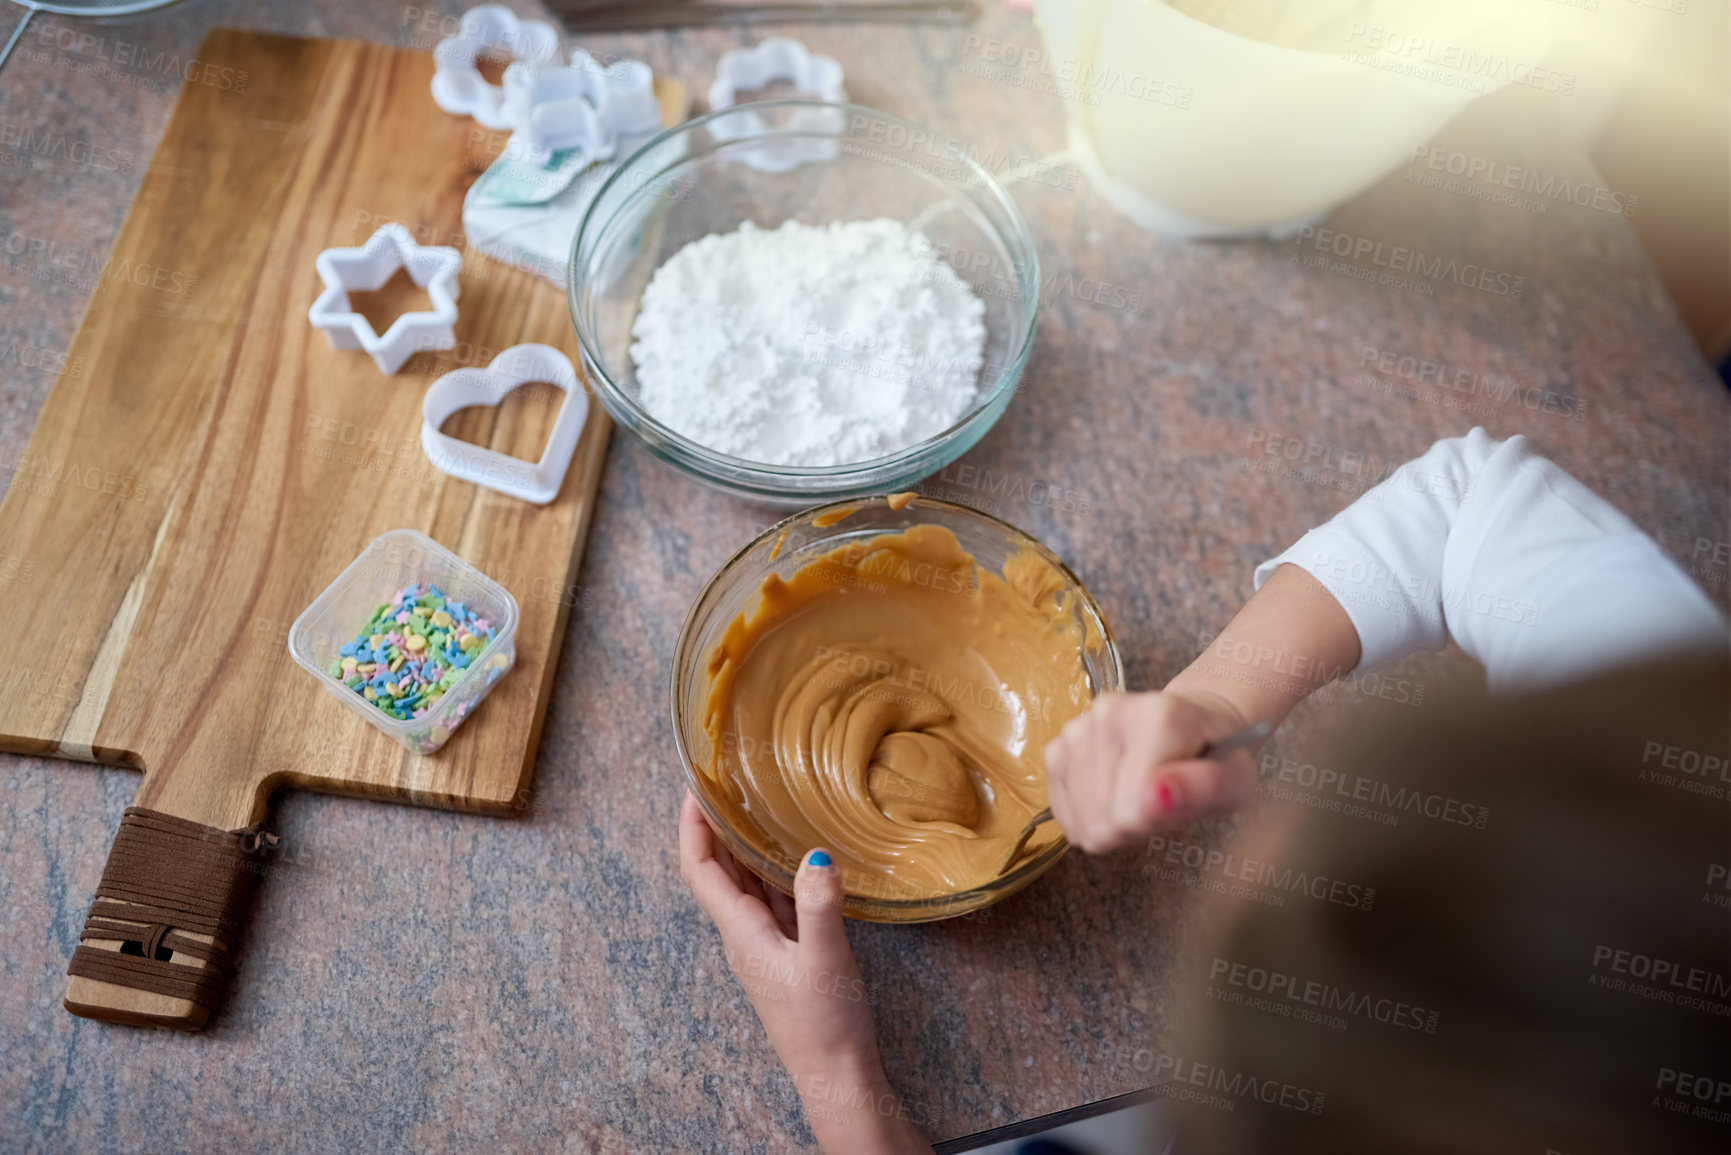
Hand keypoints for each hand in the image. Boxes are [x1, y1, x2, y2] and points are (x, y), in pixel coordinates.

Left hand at [679, 792, 931, 1153]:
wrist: (837, 1075)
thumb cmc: (826, 1025)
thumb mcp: (825, 960)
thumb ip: (818, 905)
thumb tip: (816, 854)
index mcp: (740, 932)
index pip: (699, 870)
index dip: (691, 827)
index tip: (694, 787)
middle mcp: (744, 935)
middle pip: (717, 871)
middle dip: (713, 827)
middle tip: (722, 783)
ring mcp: (764, 945)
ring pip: (744, 884)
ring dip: (741, 846)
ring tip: (752, 806)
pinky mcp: (788, 953)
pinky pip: (771, 900)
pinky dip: (773, 870)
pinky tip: (793, 855)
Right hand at [1044, 690, 1260, 852]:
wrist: (1190, 725)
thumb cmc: (1214, 758)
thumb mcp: (1233, 781)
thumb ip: (1202, 790)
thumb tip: (1156, 797)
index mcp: (1158, 716)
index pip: (1131, 807)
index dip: (1154, 821)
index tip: (1176, 804)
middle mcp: (1109, 713)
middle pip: (1102, 817)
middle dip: (1131, 823)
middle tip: (1158, 802)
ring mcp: (1077, 728)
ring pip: (1081, 818)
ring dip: (1109, 822)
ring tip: (1137, 796)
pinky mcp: (1057, 746)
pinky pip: (1061, 810)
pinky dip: (1085, 818)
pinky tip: (1111, 799)